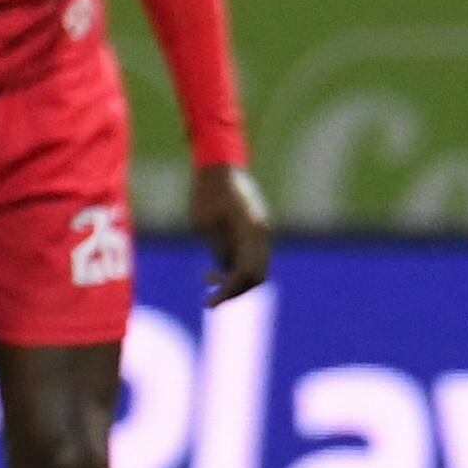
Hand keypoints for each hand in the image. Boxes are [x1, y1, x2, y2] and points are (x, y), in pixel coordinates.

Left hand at [189, 163, 274, 305]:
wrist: (218, 164)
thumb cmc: (207, 190)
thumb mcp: (205, 224)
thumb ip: (219, 248)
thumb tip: (226, 272)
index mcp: (252, 230)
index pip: (247, 273)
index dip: (230, 291)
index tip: (211, 302)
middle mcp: (262, 233)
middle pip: (257, 276)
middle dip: (235, 291)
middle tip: (210, 300)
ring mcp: (260, 231)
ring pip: (256, 268)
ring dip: (235, 281)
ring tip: (207, 279)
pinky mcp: (254, 230)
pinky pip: (250, 258)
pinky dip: (236, 269)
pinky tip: (212, 270)